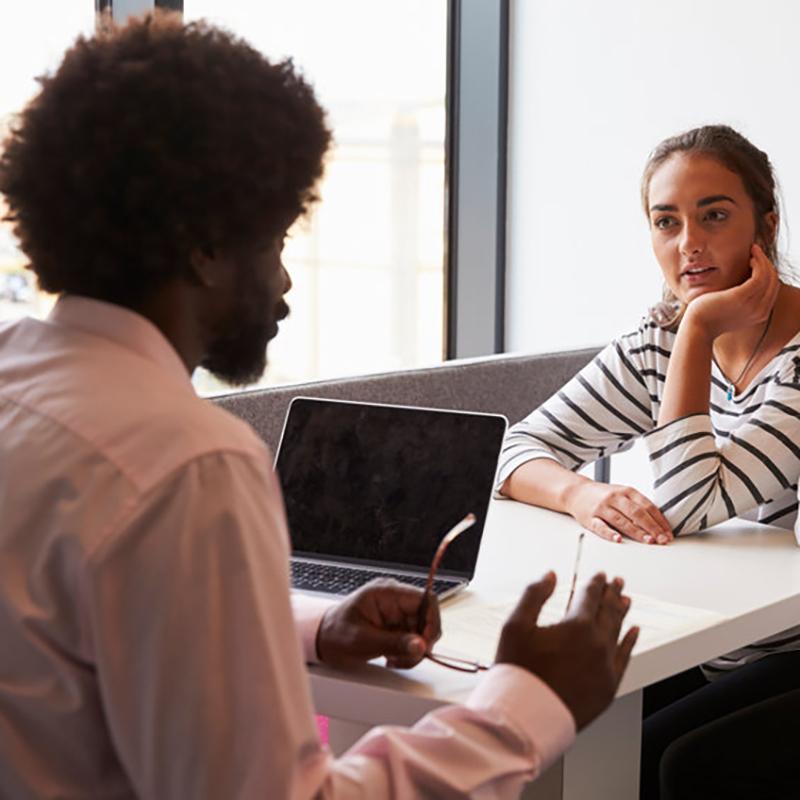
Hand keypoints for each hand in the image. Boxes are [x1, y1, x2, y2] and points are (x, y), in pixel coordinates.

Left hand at [316, 579, 440, 668]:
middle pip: (427, 617)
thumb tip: (421, 645)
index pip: (425, 599)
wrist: (323, 639)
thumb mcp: (364, 641)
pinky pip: (414, 638)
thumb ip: (394, 643)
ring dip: (414, 650)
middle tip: (407, 658)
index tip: (425, 644)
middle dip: (421, 641)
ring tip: (395, 660)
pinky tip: (393, 657)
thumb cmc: (336, 634)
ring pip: (423, 630)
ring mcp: (397, 612)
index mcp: (386, 592)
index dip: (431, 621)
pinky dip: (408, 652)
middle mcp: (395, 599)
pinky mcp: (397, 625)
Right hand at [495, 572, 637, 730]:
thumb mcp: (515, 625)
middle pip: (608, 611)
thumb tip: (550, 576)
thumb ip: (534, 595)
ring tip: (626, 601)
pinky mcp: (608, 686)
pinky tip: (634, 632)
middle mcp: (597, 643)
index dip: (595, 583)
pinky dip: (630, 642)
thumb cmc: (518, 672)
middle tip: (617, 582)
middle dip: (612, 594)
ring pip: (619, 632)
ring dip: (622, 613)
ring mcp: (606, 666)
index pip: (591, 597)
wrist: (527, 716)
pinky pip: (625, 658)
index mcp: (577, 626)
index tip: (600, 575)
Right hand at [564, 478, 672, 543]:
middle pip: (636, 513)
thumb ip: (638, 505)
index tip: (668, 533)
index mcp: (626, 491)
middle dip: (652, 527)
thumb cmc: (603, 495)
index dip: (659, 520)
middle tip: (662, 540)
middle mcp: (614, 498)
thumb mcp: (622, 494)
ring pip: (621, 520)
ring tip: (649, 541)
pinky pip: (600, 527)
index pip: (647, 506)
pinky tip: (618, 540)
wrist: (576, 491)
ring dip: (637, 532)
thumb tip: (658, 524)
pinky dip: (609, 533)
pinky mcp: (589, 518)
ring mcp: (602, 508)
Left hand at [684, 244, 779, 340]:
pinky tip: (750, 258)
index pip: (773, 290)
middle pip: (773, 281)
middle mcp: (760, 312)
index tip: (758, 261)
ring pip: (768, 276)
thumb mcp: (730, 310)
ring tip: (753, 251)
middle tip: (756, 251)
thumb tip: (743, 286)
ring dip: (763, 260)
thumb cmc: (708, 318)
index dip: (768, 273)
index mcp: (760, 315)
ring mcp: (752, 305)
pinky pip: (759, 275)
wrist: (696, 329)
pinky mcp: (742, 297)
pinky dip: (758, 263)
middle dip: (767, 263)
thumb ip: (742, 301)